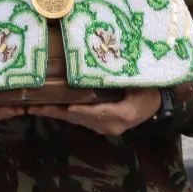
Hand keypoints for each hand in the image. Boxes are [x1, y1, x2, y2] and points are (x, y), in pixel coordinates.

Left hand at [29, 89, 162, 136]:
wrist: (158, 106)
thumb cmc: (150, 91)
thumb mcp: (140, 83)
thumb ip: (123, 77)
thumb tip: (103, 63)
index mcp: (124, 114)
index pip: (99, 112)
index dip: (82, 110)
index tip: (66, 107)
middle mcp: (112, 125)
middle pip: (81, 118)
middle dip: (57, 112)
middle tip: (34, 108)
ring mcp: (106, 128)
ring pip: (78, 120)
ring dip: (56, 114)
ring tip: (34, 108)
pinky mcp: (101, 126)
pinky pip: (80, 120)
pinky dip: (64, 114)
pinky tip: (50, 108)